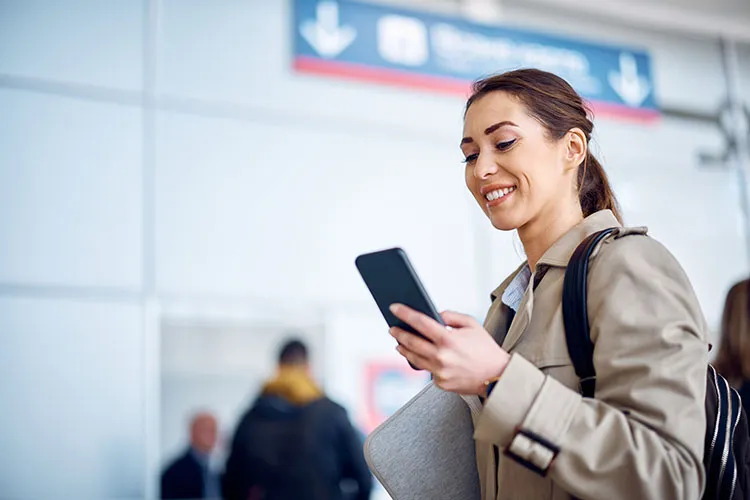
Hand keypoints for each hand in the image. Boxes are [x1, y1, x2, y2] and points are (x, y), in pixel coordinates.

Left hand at [389, 303, 509, 394]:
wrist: (497, 377)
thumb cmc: (485, 349)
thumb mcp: (472, 324)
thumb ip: (451, 316)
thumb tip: (433, 315)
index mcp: (448, 339)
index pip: (420, 322)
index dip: (404, 313)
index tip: (394, 308)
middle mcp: (441, 356)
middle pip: (411, 342)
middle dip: (399, 333)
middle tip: (392, 328)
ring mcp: (439, 372)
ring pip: (413, 358)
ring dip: (404, 349)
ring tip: (399, 342)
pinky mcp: (440, 383)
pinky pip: (427, 370)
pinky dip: (424, 362)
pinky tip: (420, 356)